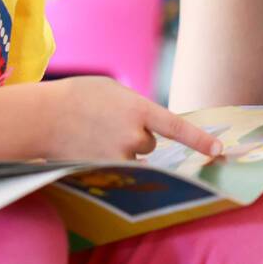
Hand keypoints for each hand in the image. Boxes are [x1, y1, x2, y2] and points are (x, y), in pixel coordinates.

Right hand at [38, 77, 224, 161]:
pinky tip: (88, 148)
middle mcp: (133, 136)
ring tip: (93, 136)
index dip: (200, 141)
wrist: (43, 116)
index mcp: (138, 110)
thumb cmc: (78, 96)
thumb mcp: (114, 90)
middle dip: (134, 136)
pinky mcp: (105, 173)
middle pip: (148, 143)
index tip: (219, 152)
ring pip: (133, 158)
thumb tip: (149, 128)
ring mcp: (120, 157)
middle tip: (106, 124)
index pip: (177, 128)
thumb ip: (136, 107)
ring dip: (121, 150)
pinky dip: (108, 161)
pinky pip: (118, 169)